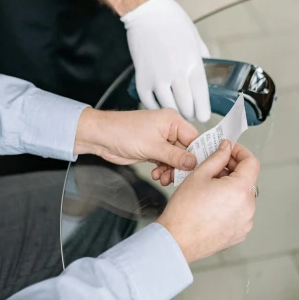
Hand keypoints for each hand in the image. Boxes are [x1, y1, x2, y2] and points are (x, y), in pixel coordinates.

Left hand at [74, 107, 199, 185]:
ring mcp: (160, 140)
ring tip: (163, 178)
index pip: (195, 139)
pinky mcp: (152, 150)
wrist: (101, 137)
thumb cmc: (121, 132)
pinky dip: (163, 170)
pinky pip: (165, 162)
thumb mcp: (152, 146)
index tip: (198, 170)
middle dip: (182, 167)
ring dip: (171, 171)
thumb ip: (174, 156)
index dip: (197, 155)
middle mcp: (168, 129)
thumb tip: (193, 162)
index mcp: (172, 121)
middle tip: (177, 178)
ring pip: (176, 159)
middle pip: (186, 151)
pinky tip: (157, 175)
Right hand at [122, 0, 210, 121]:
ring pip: (167, 106)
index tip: (202, 116)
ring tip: (175, 111)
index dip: (202, 111)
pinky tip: (158, 105)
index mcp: (193, 62)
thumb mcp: (196, 38)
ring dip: (173, 112)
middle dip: (189, 114)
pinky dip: (154, 106)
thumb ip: (202, 57)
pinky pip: (148, 101)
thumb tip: (207, 70)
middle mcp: (177, 72)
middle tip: (189, 114)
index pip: (201, 96)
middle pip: (186, 106)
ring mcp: (158, 77)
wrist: (148, 13)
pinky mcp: (141, 77)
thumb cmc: (173, 21)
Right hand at [157, 141, 259, 263]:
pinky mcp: (240, 232)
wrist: (178, 239)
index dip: (240, 152)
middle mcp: (248, 207)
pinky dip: (229, 204)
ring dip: (230, 188)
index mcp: (240, 189)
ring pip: (242, 196)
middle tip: (213, 168)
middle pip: (247, 180)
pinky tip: (211, 204)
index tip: (229, 150)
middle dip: (232, 170)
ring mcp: (246, 222)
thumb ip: (217, 158)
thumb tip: (226, 148)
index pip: (251, 162)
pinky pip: (239, 212)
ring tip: (209, 189)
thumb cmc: (184, 210)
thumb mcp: (199, 175)